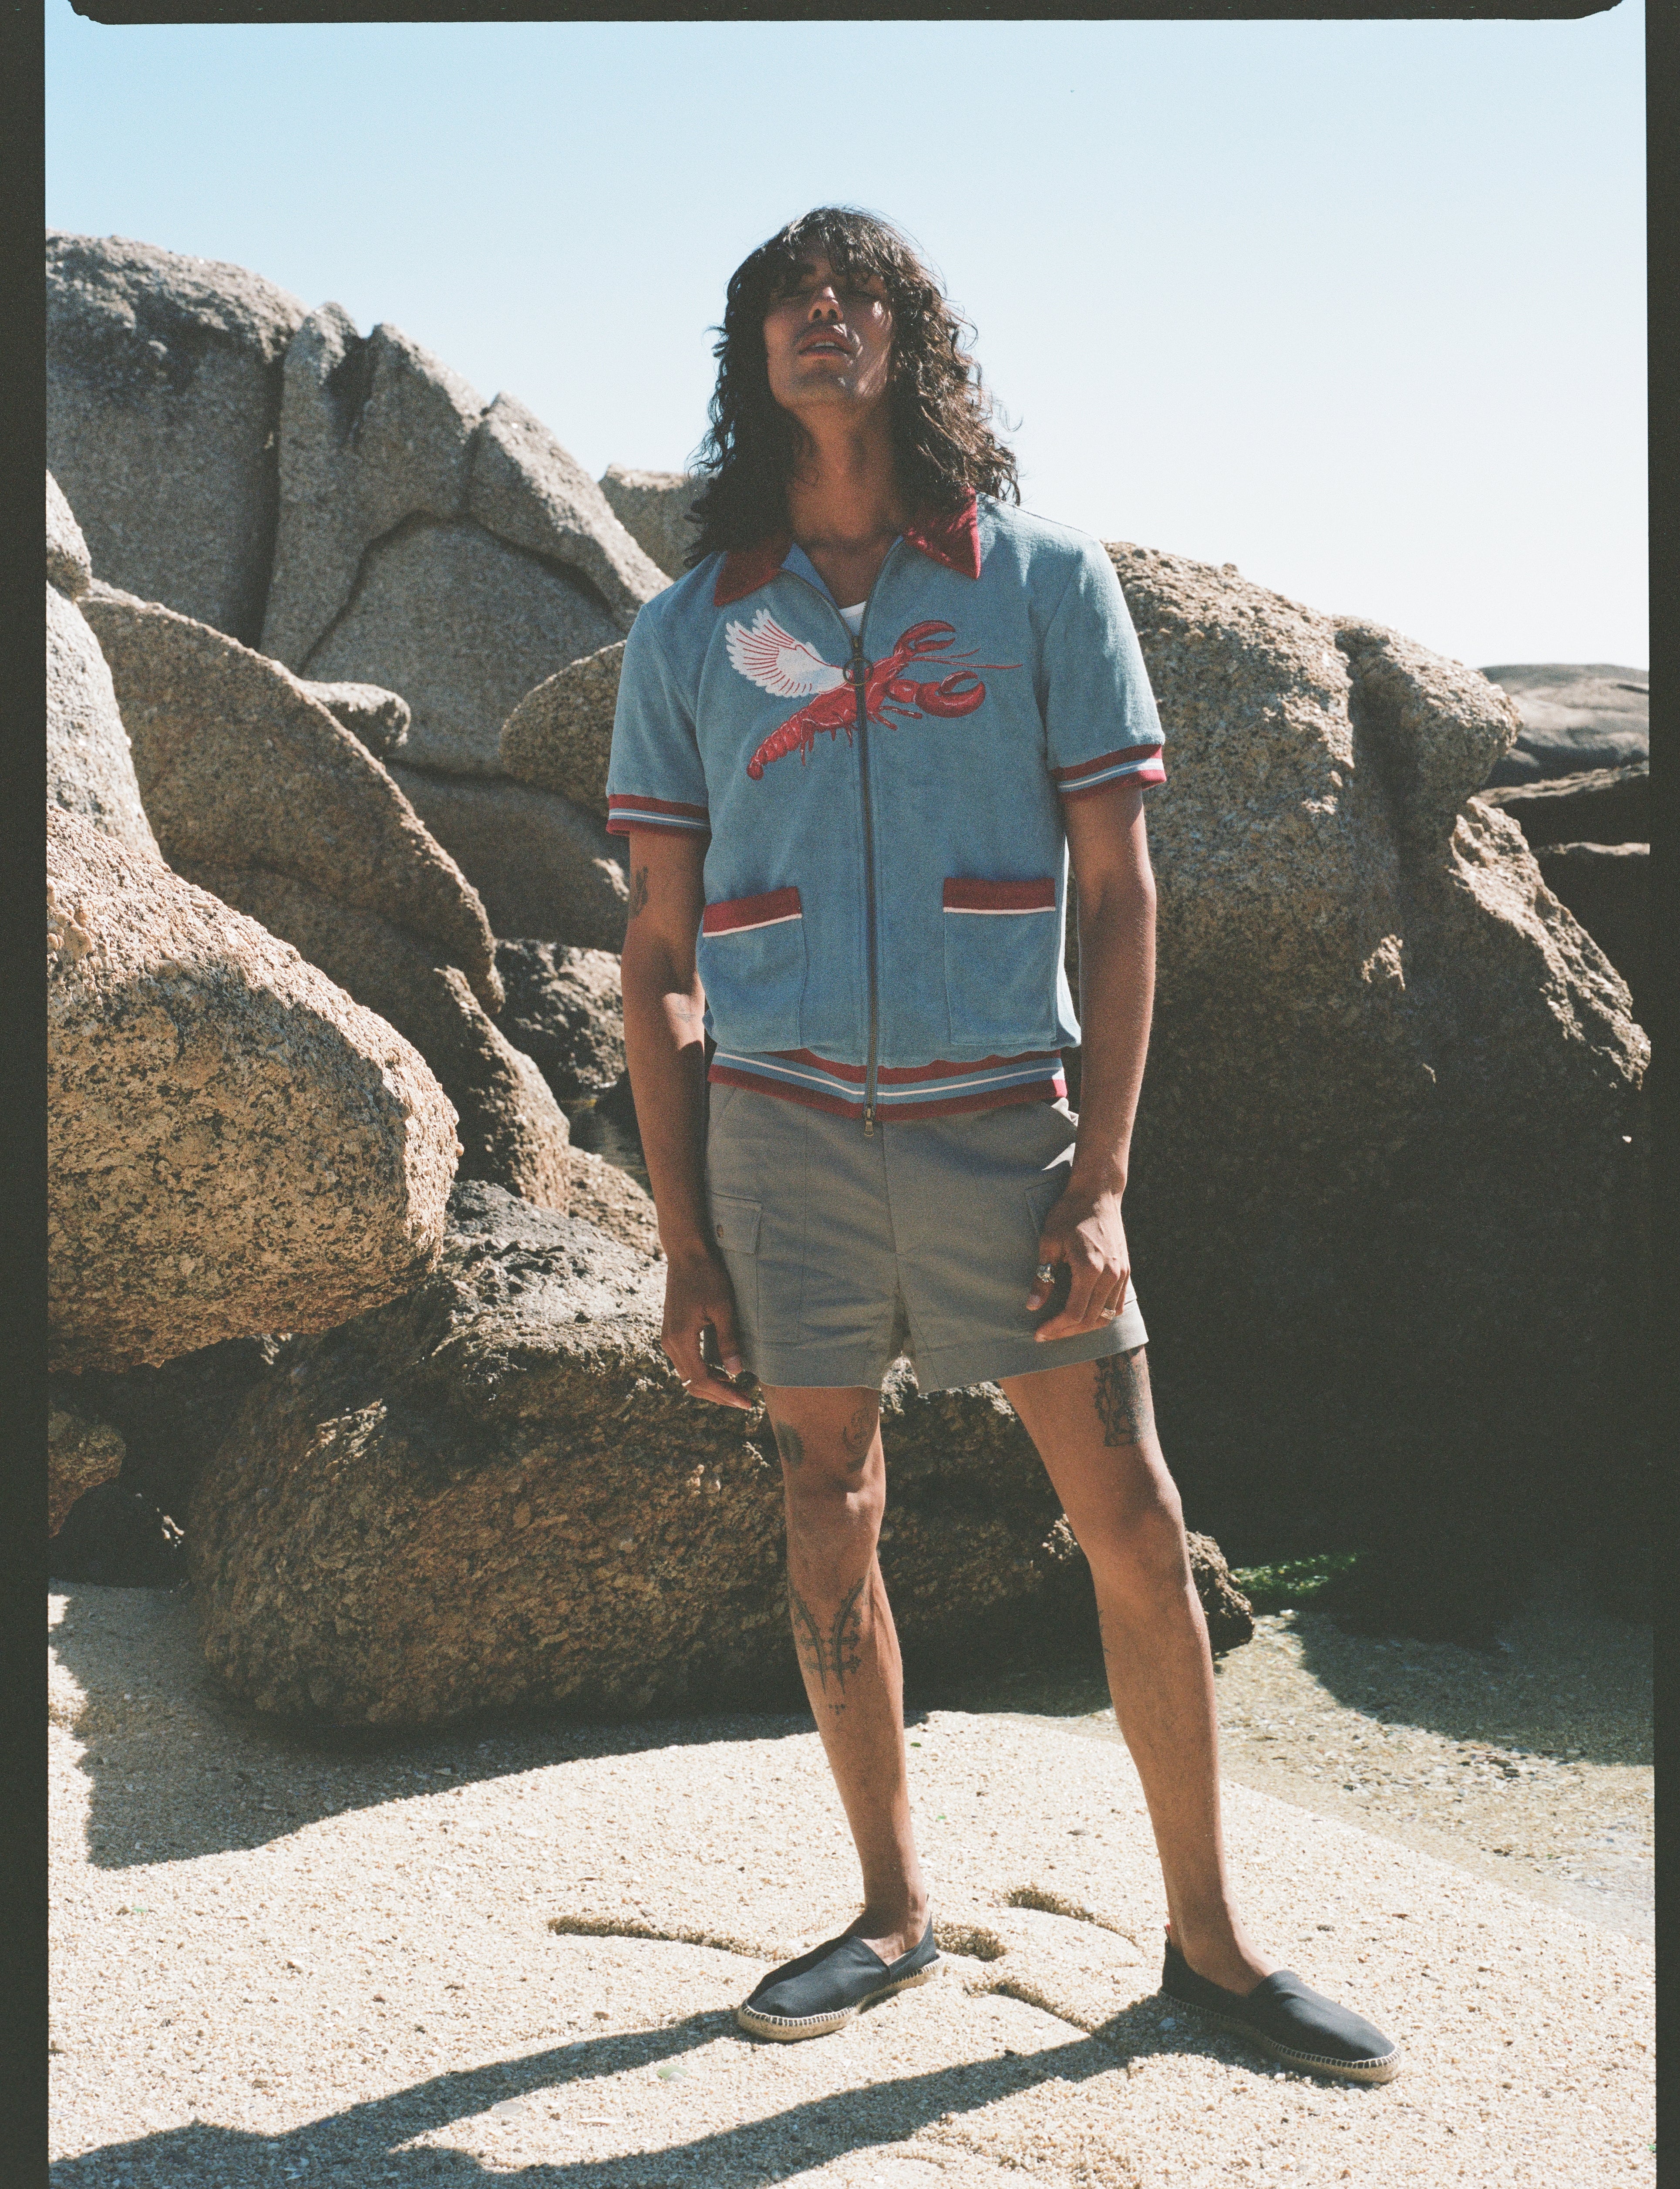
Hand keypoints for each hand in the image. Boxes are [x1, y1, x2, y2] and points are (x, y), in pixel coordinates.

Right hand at [662, 1248, 754, 1408]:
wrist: (686, 1254)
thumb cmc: (707, 1276)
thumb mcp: (723, 1307)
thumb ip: (728, 1340)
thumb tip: (735, 1373)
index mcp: (680, 1338)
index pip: (701, 1380)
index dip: (724, 1394)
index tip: (746, 1402)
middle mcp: (669, 1342)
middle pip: (692, 1383)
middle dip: (718, 1395)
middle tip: (745, 1401)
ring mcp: (668, 1338)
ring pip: (687, 1375)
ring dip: (711, 1386)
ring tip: (737, 1390)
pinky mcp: (672, 1333)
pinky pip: (686, 1363)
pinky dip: (703, 1373)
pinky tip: (722, 1373)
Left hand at [1027, 1181, 1129, 1340]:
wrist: (1098, 1193)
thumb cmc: (1069, 1213)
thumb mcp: (1049, 1242)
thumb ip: (1042, 1277)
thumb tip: (1032, 1306)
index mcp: (1090, 1268)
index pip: (1074, 1312)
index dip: (1056, 1327)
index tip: (1039, 1332)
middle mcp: (1110, 1275)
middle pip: (1090, 1319)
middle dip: (1067, 1331)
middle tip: (1046, 1334)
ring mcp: (1121, 1274)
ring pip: (1106, 1316)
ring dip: (1084, 1327)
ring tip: (1063, 1328)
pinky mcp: (1125, 1271)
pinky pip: (1116, 1304)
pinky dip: (1100, 1315)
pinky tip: (1083, 1315)